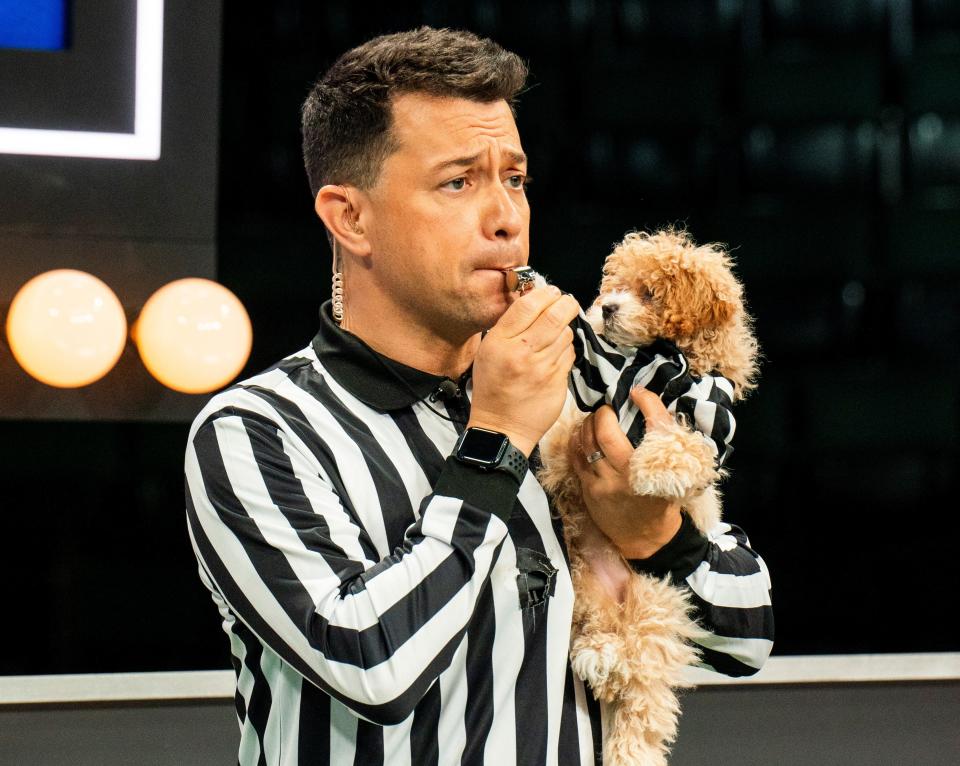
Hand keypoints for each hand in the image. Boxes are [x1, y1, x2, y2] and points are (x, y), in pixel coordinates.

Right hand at [469, 285, 579, 455]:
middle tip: (567, 302)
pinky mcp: (557, 382)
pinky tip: (556, 355)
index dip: (544, 293)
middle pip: (554, 315)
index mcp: (500, 342)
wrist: (501, 427)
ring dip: (565, 329)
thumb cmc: (493, 388)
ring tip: (556, 334)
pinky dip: (566, 350)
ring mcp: (542, 368)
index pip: (528, 306)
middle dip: (566, 303)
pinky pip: (569, 355)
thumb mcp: (489, 352)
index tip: (551, 292)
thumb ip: (509, 327)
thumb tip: (534, 301)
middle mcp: (521, 353)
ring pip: (565, 335)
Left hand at [568, 388, 681, 558]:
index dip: (648, 403)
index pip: (653, 427)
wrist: (646, 540)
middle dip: (604, 413)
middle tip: (608, 409)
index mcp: (656, 470)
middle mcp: (628, 476)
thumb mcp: (674, 475)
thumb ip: (662, 444)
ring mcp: (604, 484)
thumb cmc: (662, 502)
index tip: (639, 394)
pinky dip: (577, 441)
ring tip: (595, 419)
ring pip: (587, 443)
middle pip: (606, 433)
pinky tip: (582, 433)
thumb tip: (647, 405)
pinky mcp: (589, 490)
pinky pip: (576, 457)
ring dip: (588, 424)